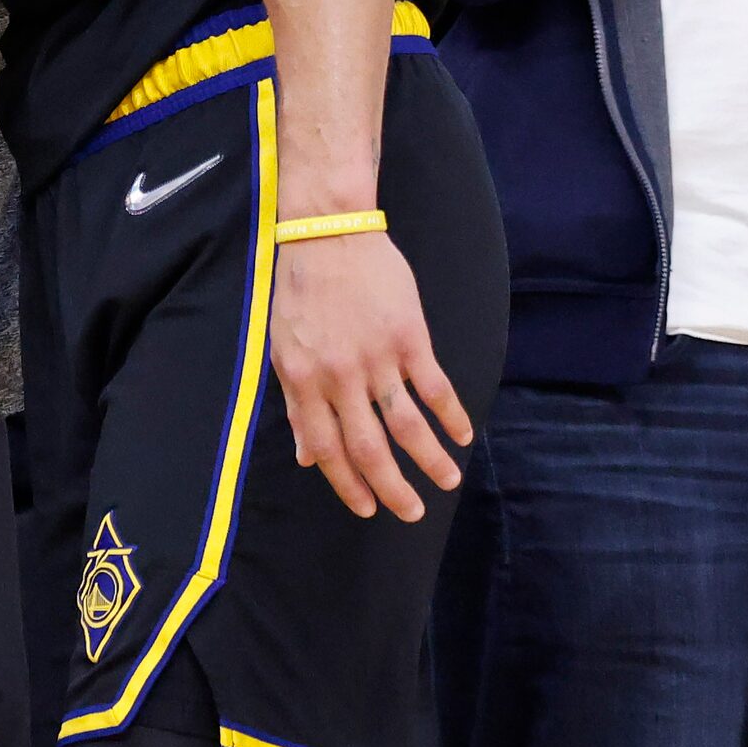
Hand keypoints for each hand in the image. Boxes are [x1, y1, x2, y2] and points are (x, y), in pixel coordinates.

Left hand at [270, 230, 471, 520]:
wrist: (328, 232)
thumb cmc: (301, 290)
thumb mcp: (284, 349)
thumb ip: (295, 403)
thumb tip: (305, 456)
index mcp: (304, 381)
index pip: (326, 449)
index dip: (346, 484)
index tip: (366, 508)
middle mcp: (340, 378)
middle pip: (369, 448)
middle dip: (391, 488)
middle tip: (411, 513)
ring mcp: (376, 358)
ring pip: (407, 425)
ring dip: (430, 460)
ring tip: (447, 482)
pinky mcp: (408, 337)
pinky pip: (434, 387)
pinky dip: (451, 415)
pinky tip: (463, 434)